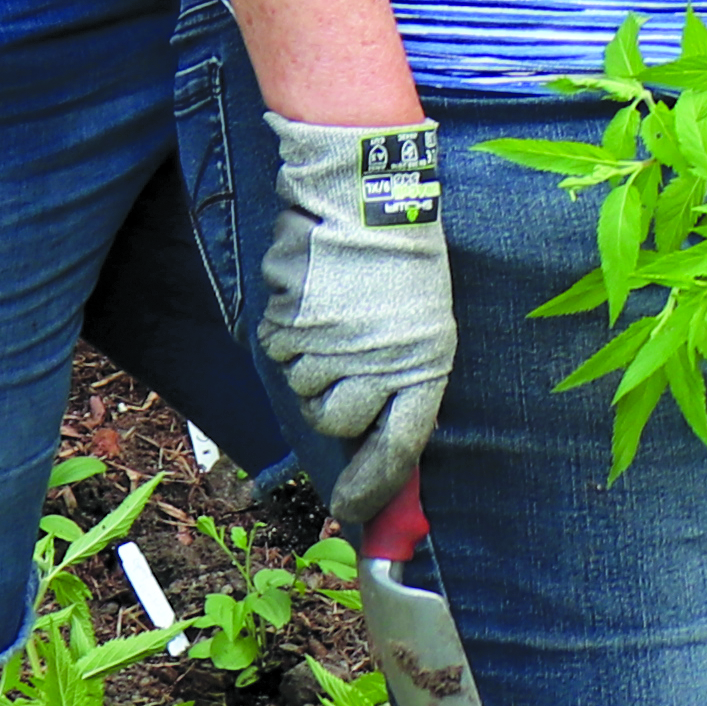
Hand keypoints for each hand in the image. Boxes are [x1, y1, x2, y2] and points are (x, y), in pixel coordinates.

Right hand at [257, 114, 455, 528]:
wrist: (364, 198)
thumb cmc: (404, 262)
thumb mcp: (427, 322)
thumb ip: (406, 378)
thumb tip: (378, 440)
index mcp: (426, 364)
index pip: (401, 446)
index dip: (374, 485)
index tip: (350, 507)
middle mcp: (378, 365)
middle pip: (338, 423)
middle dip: (335, 402)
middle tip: (345, 360)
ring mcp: (329, 349)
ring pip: (305, 392)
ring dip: (312, 366)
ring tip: (335, 317)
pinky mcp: (288, 326)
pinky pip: (280, 355)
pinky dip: (289, 337)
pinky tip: (311, 303)